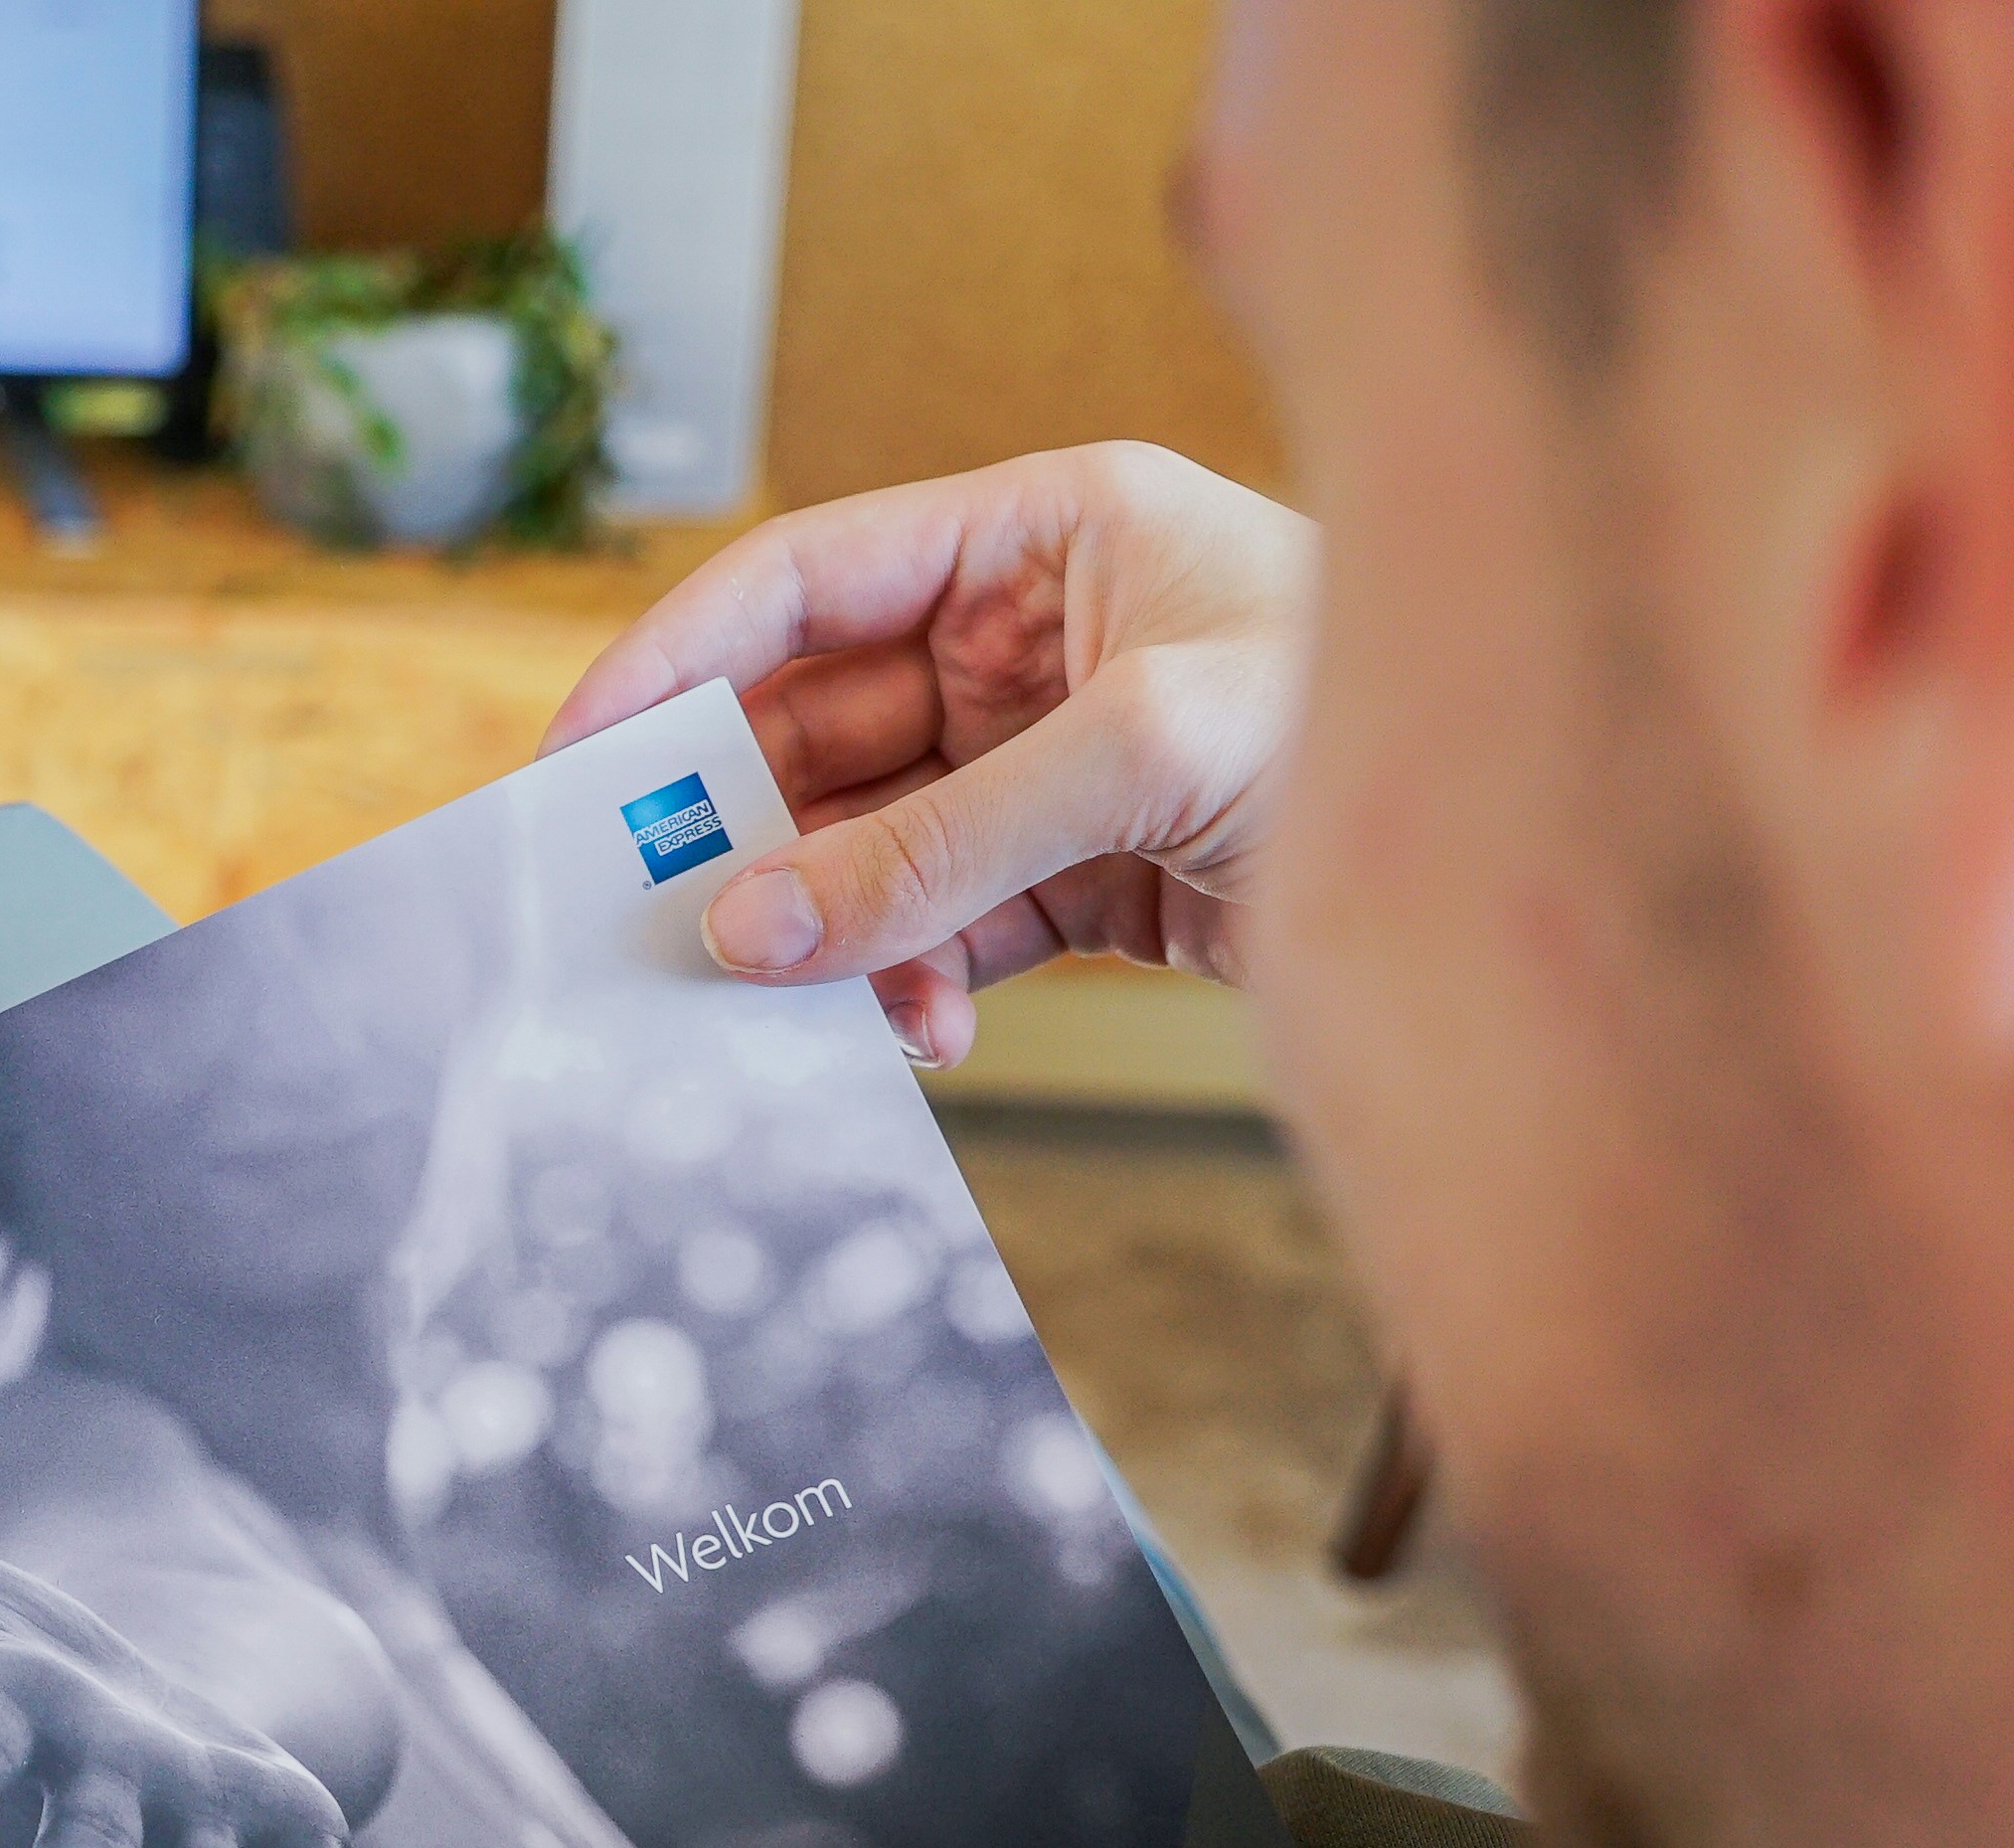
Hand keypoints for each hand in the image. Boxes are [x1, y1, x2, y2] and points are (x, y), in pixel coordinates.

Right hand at [541, 443, 1312, 1067]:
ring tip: (806, 999)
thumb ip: (931, 846)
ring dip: (830, 927)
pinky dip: (911, 981)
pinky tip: (917, 1028)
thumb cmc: (1389, 724)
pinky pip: (944, 927)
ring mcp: (1059, 764)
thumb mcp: (1139, 756)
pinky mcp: (1091, 880)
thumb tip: (745, 930)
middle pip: (821, 726)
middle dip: (744, 826)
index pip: (808, 579)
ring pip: (871, 843)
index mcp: (1051, 532)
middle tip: (654, 913)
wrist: (1558, 863)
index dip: (678, 662)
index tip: (576, 757)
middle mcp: (1042, 637)